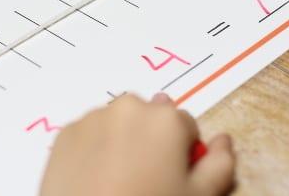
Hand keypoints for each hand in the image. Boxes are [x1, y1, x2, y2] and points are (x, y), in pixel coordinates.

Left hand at [40, 93, 234, 195]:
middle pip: (150, 118)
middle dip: (152, 139)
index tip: (174, 174)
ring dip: (123, 140)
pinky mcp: (66, 133)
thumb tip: (222, 142)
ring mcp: (93, 118)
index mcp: (166, 120)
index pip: (186, 126)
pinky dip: (94, 148)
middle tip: (146, 177)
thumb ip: (219, 164)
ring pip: (118, 123)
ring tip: (118, 179)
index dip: (183, 153)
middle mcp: (129, 108)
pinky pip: (89, 133)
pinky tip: (95, 177)